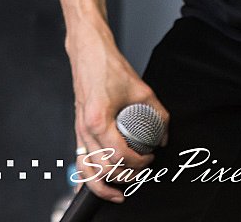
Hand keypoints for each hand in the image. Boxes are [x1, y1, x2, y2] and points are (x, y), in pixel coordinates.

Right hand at [68, 30, 168, 203]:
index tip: (149, 157)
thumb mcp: (142, 89)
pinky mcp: (77, 130)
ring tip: (122, 189)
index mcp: (99, 119)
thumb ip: (158, 114)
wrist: (88, 52)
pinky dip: (88, 178)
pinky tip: (99, 184)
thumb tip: (163, 136)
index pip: (119, 155)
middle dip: (127, 175)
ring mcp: (78, 131)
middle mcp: (85, 128)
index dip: (138, 162)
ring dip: (105, 185)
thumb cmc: (108, 67)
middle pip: (104, 167)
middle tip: (143, 169)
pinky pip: (80, 162)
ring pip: (88, 172)